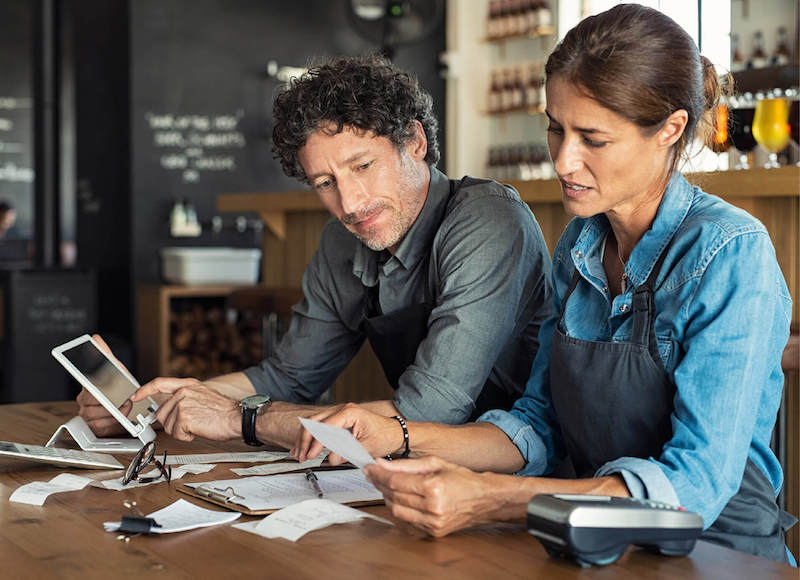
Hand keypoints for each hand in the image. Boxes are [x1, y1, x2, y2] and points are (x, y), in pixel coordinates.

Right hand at [76, 334, 130, 435]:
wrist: (129, 402)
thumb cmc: (120, 385)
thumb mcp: (116, 368)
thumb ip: (105, 354)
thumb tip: (95, 338)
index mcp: (87, 385)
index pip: (85, 386)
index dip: (92, 390)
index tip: (99, 393)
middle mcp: (83, 400)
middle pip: (91, 403)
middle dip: (110, 402)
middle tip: (124, 400)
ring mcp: (86, 414)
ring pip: (94, 415)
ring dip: (113, 413)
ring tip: (124, 408)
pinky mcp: (93, 426)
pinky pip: (99, 426)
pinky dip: (111, 423)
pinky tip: (119, 418)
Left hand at [130, 377, 239, 441]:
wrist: (237, 418)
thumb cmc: (224, 411)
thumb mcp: (202, 396)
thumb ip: (184, 398)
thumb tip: (168, 409)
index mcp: (188, 385)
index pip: (159, 383)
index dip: (144, 391)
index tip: (134, 397)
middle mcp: (183, 392)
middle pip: (161, 413)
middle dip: (172, 424)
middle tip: (190, 424)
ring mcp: (182, 404)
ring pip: (168, 426)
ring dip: (181, 431)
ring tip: (198, 425)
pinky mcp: (184, 417)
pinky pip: (176, 434)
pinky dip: (187, 437)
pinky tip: (199, 430)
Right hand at [291, 403, 402, 464]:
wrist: (395, 433)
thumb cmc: (386, 436)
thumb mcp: (367, 447)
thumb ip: (348, 452)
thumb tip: (331, 458)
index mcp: (350, 412)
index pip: (325, 426)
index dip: (316, 442)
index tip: (311, 455)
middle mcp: (342, 410)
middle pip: (314, 421)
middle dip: (305, 439)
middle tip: (302, 455)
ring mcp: (339, 414)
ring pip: (314, 423)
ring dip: (305, 439)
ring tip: (300, 454)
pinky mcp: (338, 421)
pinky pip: (320, 426)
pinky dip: (311, 437)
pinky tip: (303, 447)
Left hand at [363, 456, 499, 536]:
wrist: (484, 499)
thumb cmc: (462, 478)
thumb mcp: (435, 463)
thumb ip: (405, 464)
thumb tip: (381, 464)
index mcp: (433, 487)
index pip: (395, 481)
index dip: (378, 474)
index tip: (369, 468)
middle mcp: (433, 508)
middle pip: (393, 496)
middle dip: (380, 484)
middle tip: (374, 474)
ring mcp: (433, 523)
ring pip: (396, 511)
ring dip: (388, 498)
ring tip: (388, 485)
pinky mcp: (433, 532)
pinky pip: (406, 522)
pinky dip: (399, 510)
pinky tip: (400, 499)